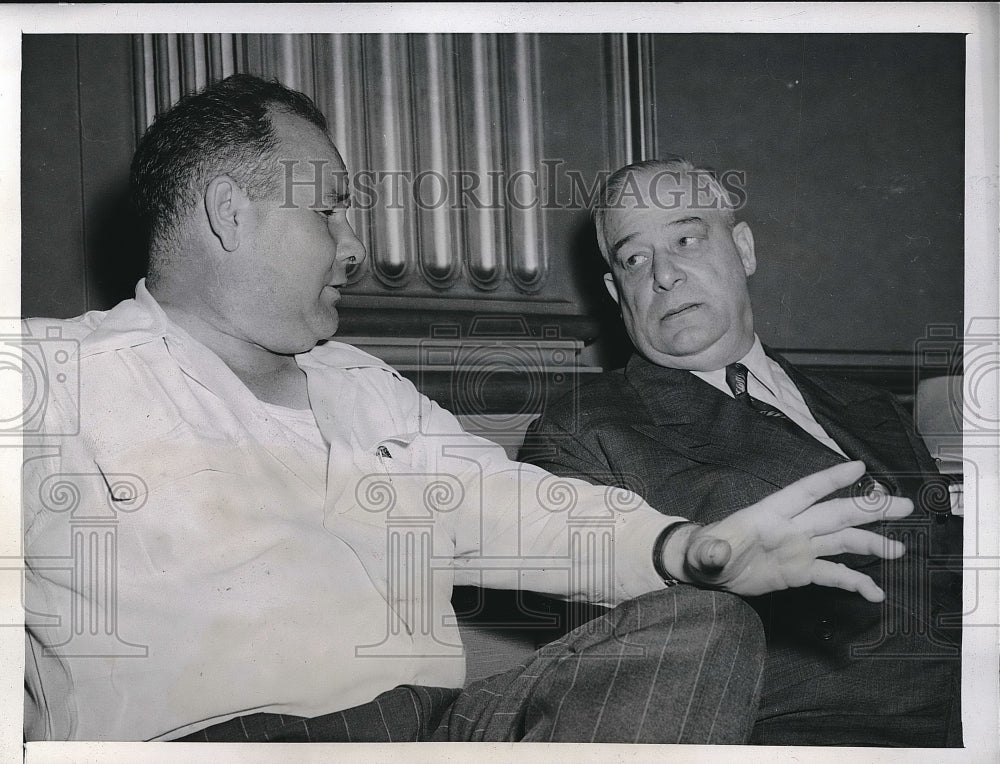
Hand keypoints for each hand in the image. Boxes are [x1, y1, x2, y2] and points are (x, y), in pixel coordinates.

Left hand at [665, 461, 911, 601]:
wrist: (704, 571)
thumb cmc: (704, 552)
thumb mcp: (705, 552)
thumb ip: (712, 551)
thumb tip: (714, 552)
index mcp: (770, 514)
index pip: (806, 491)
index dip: (831, 479)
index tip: (860, 467)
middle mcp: (792, 527)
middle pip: (836, 513)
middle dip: (869, 508)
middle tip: (904, 504)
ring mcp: (799, 549)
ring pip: (842, 541)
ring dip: (871, 543)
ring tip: (899, 550)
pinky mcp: (800, 571)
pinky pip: (833, 575)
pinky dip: (855, 582)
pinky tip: (875, 592)